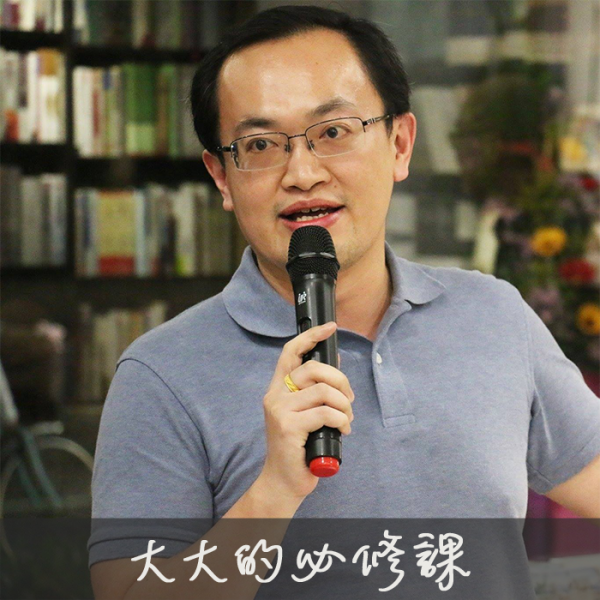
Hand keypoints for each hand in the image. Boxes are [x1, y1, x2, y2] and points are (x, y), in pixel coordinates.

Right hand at [259, 322, 354, 501]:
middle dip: (341, 380)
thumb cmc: (298, 447)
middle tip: (348, 399)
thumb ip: (315, 390)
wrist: (283, 480)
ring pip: (323, 391)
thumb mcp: (305, 413)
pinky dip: (341, 420)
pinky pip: (325, 413)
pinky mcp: (288, 427)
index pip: (290, 352)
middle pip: (314, 368)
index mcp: (278, 389)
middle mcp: (275, 395)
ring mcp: (280, 411)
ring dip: (344, 405)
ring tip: (346, 419)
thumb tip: (336, 363)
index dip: (310, 336)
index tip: (330, 327)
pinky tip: (343, 431)